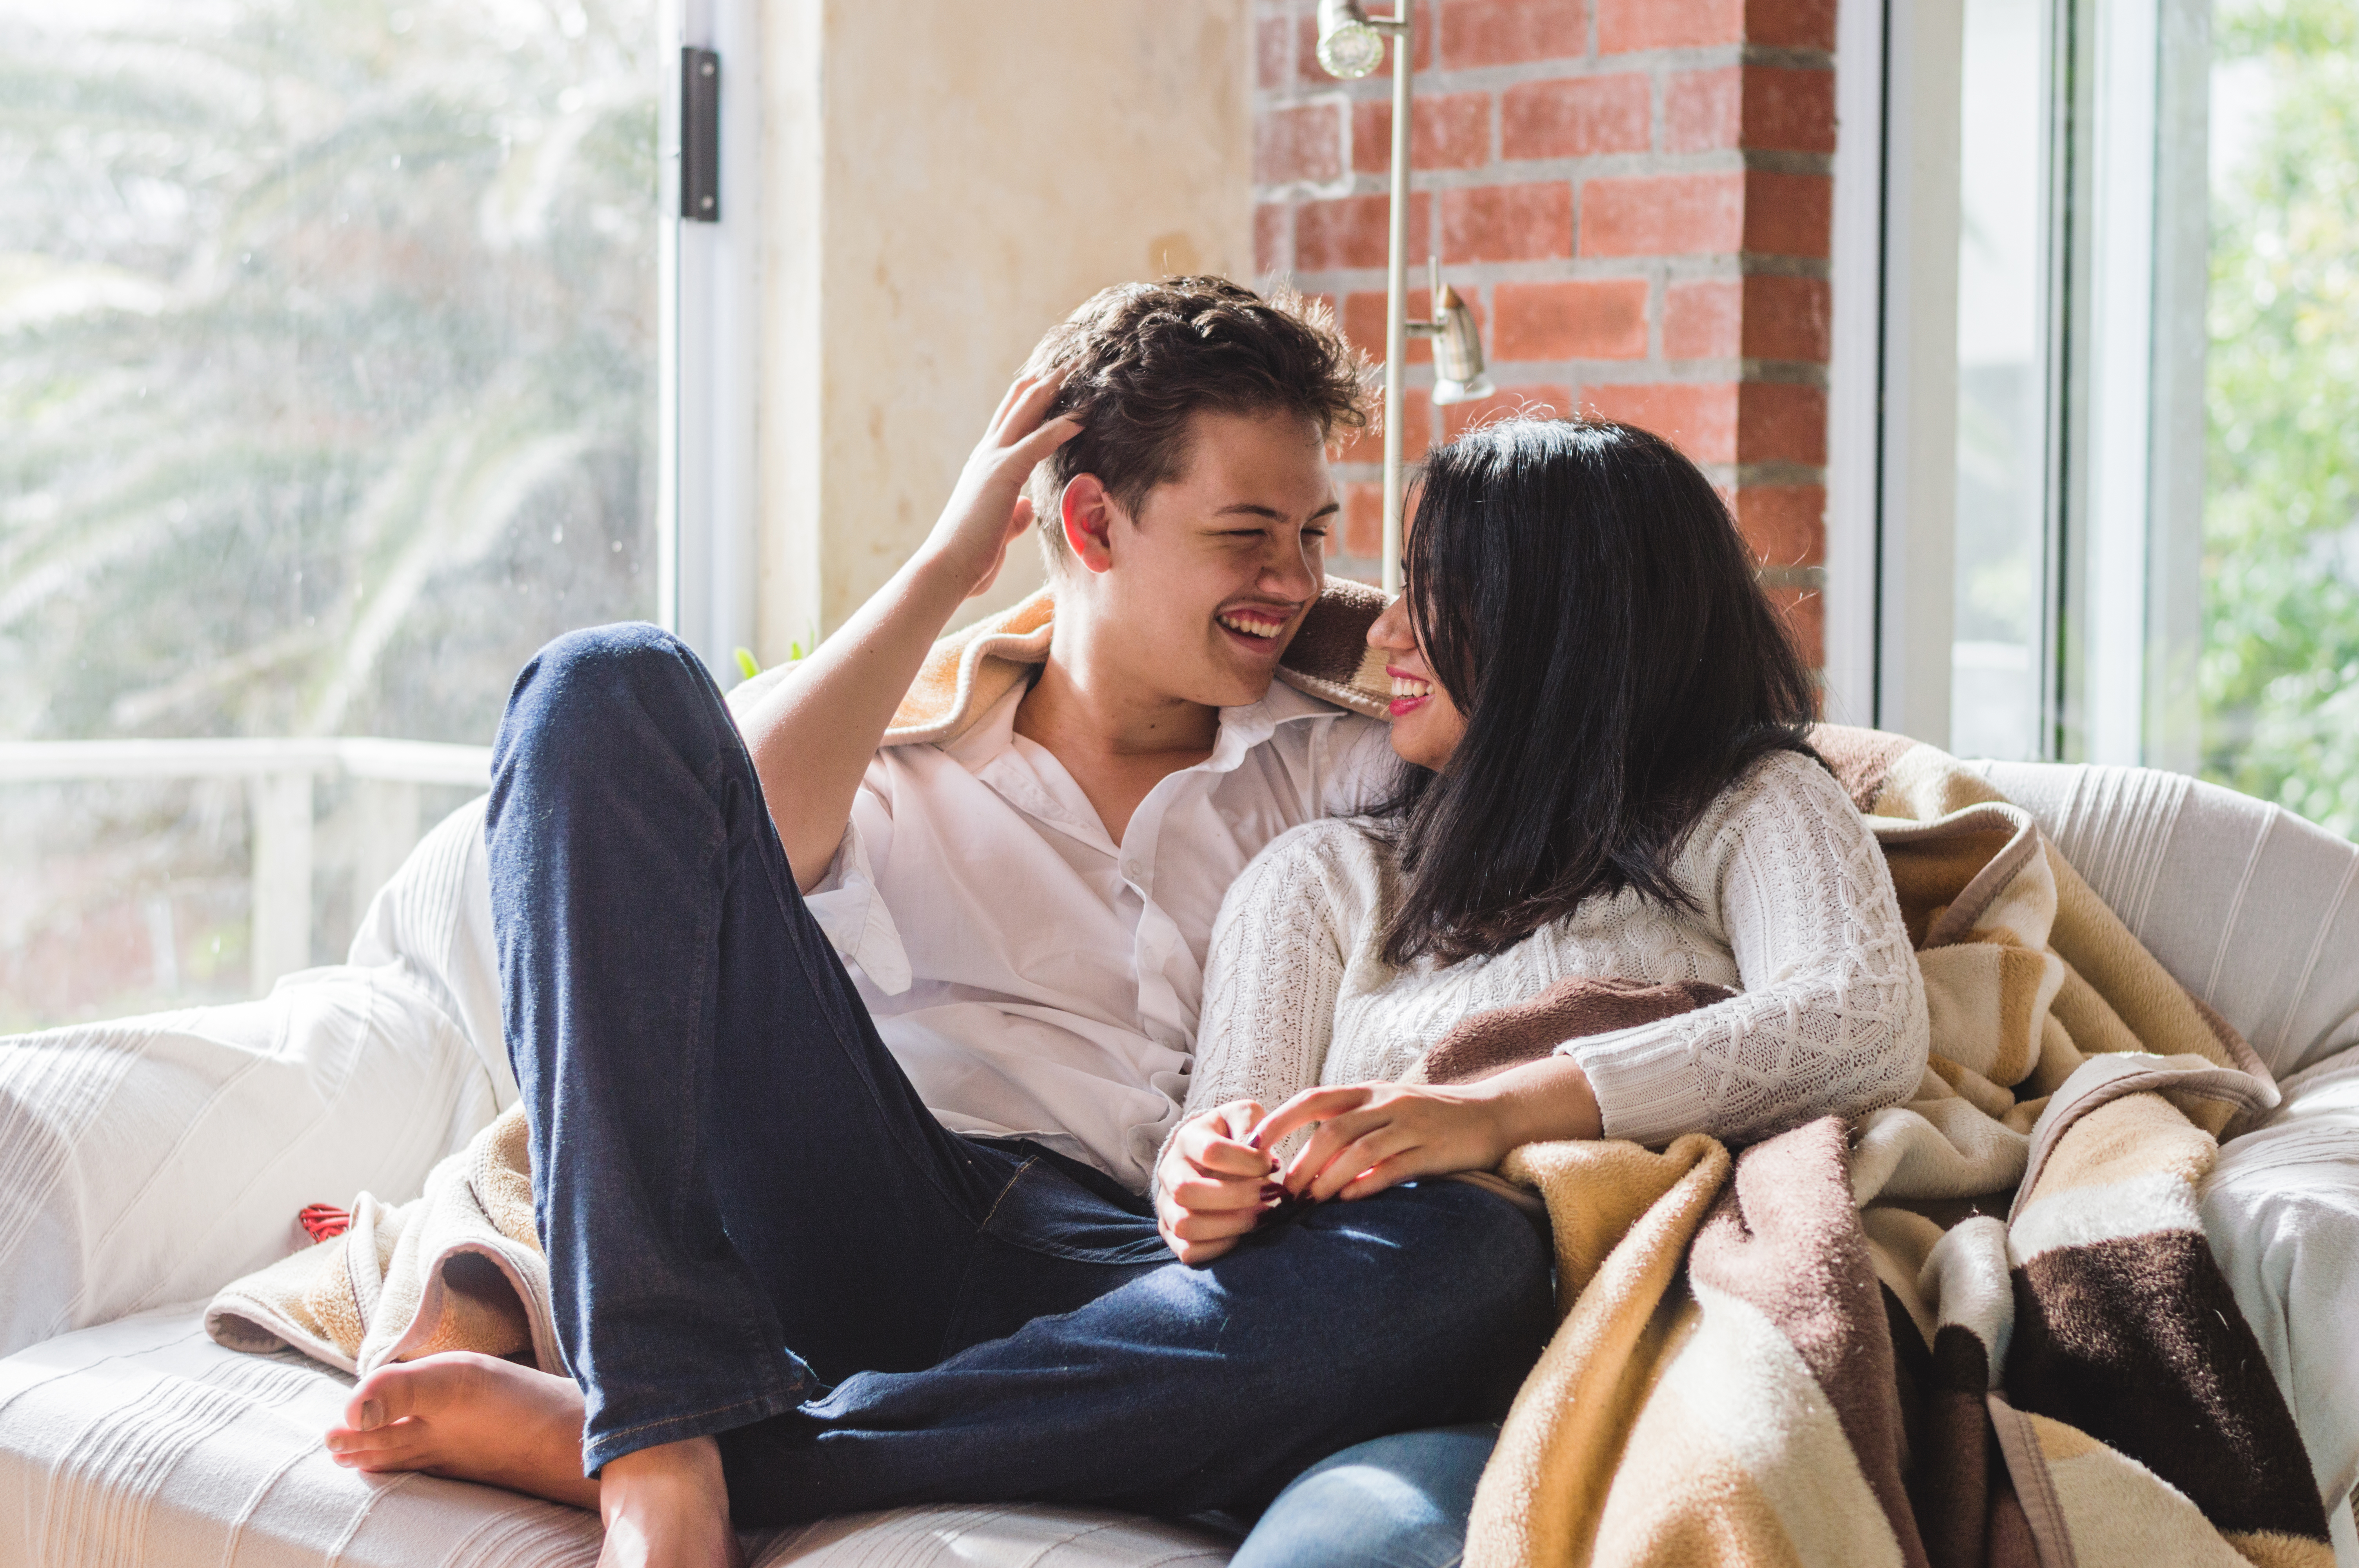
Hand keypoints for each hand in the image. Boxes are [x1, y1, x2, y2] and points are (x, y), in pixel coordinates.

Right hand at [919, 368, 1083, 600]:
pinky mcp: (1002, 474)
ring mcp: (992, 462)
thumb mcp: (999, 531)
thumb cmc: (970, 558)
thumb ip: (1013, 516)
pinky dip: (1060, 427)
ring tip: (1078, 369)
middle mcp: (986, 457)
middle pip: (1018, 408)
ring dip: (1054, 390)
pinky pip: (1037, 443)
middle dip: (1044, 383)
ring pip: (1027, 414)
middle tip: (1068, 362)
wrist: (946, 569)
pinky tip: (1081, 416)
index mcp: (984, 468)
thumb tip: (1027, 507)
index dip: (1029, 401)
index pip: (1009, 424)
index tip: (1049, 382)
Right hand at [1155, 1101, 1275, 1265]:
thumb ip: (1252, 1123)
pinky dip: (1219, 1247)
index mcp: (1188, 1138)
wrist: (1206, 1156)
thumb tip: (1259, 1152)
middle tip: (1268, 1197)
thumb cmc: (1232, 1136)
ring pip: (1185, 1224)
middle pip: (1187, 1190)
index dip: (1247, 1162)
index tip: (1271, 1165)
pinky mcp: (1171, 1232)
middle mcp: (1169, 1170)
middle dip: (1235, 1198)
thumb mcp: (1243, 1116)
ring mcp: (1166, 1203)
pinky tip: (1241, 1234)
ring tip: (1259, 1216)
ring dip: (1230, 1225)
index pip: (1211, 1152)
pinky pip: (1187, 1251)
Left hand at [1252, 1058, 1601, 1203]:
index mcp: (1368, 1091)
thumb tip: (1305, 1155)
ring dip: (1328, 1178)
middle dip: (1300, 1162)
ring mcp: (1411, 1125)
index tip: (1252, 1144)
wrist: (1490, 1115)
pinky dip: (1367, 1184)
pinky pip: (1394, 1168)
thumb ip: (1351, 1123)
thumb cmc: (1429, 1117)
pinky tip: (1349, 1200)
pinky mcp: (1432, 1151)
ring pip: (1359, 1150)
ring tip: (1309, 1201)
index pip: (1313, 1099)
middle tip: (1283, 1191)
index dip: (1279, 1119)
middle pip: (1331, 1130)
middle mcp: (1386, 1103)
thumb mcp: (1386, 1108)